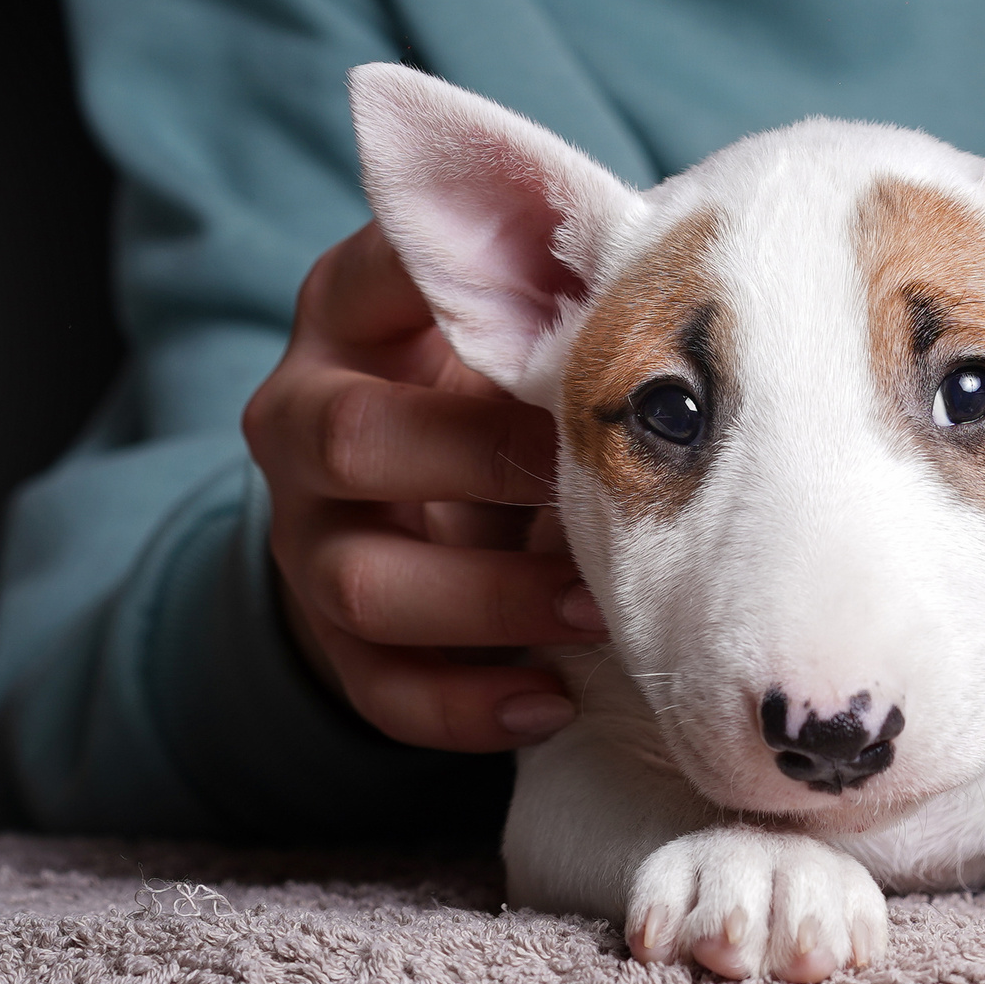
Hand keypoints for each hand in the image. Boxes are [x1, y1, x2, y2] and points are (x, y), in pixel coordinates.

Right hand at [240, 223, 603, 750]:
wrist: (414, 489)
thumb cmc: (493, 379)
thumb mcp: (507, 321)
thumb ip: (564, 297)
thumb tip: (685, 299)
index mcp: (345, 314)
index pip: (378, 277)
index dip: (471, 298)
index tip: (583, 323)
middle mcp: (299, 419)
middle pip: (351, 438)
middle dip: (482, 463)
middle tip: (599, 482)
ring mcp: (302, 534)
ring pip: (361, 582)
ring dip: (489, 602)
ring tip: (597, 609)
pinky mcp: (325, 636)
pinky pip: (378, 686)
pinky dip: (466, 705)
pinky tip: (550, 699)